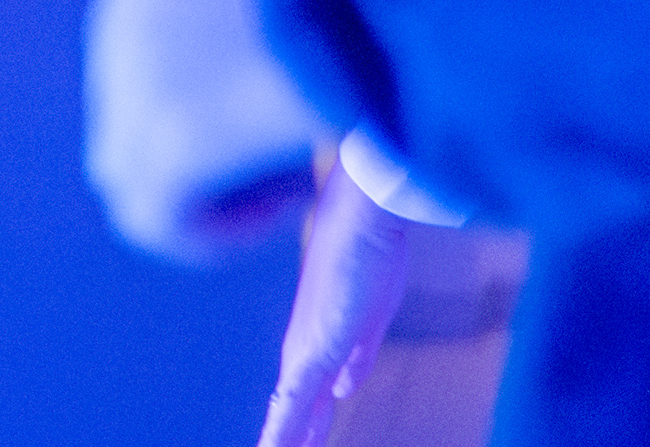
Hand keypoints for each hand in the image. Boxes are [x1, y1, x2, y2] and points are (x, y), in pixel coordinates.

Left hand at [260, 170, 411, 446]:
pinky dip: (283, 429)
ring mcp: (304, 351)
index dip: (294, 426)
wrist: (361, 224)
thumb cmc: (369, 259)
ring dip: (279, 439)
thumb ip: (356, 357)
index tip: (288, 446)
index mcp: (314, 343)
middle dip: (283, 436)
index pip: (298, 397)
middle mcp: (302, 350)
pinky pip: (293, 401)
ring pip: (286, 411)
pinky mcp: (312, 350)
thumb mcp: (369, 321)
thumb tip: (341, 389)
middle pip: (289, 409)